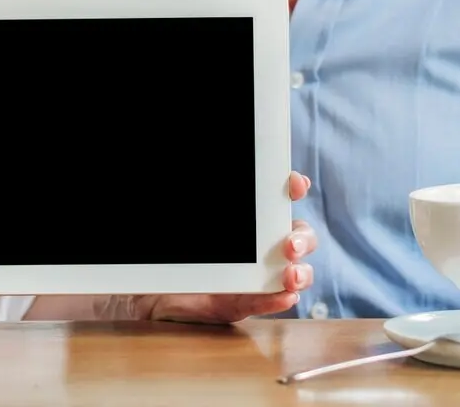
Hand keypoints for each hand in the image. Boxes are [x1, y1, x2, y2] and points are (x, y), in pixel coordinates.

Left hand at [131, 172, 315, 323]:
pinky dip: (277, 300)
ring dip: (301, 273)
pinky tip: (284, 296)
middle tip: (290, 244)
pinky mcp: (245, 302)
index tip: (296, 185)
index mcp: (254, 219)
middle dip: (303, 238)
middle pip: (301, 238)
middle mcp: (263, 245)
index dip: (294, 189)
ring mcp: (259, 275)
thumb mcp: (196, 225)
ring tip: (291, 276)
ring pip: (295, 273)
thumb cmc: (180, 250)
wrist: (155, 285)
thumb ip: (220, 204)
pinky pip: (267, 302)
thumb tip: (201, 156)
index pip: (281, 199)